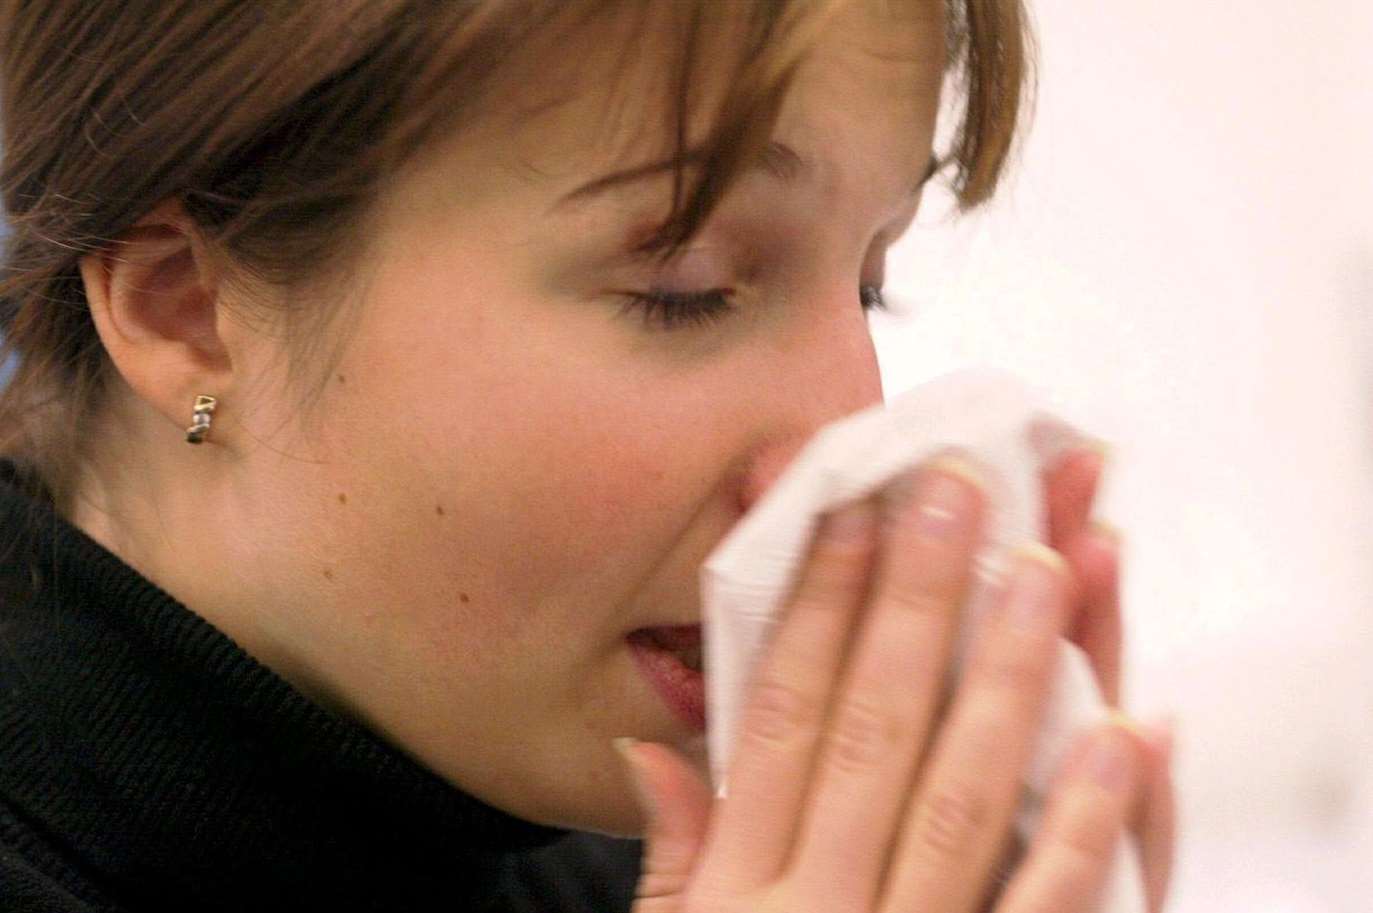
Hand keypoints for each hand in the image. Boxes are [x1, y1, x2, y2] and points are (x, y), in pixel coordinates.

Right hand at [617, 451, 1156, 911]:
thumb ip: (668, 860)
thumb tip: (648, 748)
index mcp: (736, 894)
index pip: (776, 718)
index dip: (815, 610)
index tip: (848, 513)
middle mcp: (816, 911)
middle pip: (870, 730)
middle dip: (916, 604)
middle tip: (957, 493)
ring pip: (961, 797)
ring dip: (1005, 677)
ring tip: (1044, 567)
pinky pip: (1042, 911)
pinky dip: (1091, 823)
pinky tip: (1130, 734)